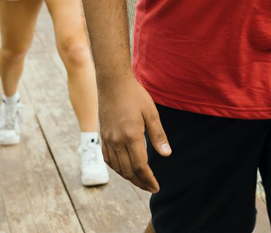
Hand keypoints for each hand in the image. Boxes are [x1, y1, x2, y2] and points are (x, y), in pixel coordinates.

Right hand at [98, 75, 171, 192]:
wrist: (112, 83)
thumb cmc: (135, 95)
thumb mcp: (151, 113)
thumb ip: (158, 136)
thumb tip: (166, 155)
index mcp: (131, 136)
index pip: (140, 166)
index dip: (149, 179)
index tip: (156, 187)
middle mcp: (117, 141)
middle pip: (128, 171)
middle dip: (140, 183)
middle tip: (151, 188)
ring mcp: (108, 139)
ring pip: (117, 168)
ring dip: (129, 178)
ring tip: (141, 181)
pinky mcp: (103, 136)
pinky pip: (108, 159)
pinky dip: (117, 168)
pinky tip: (125, 169)